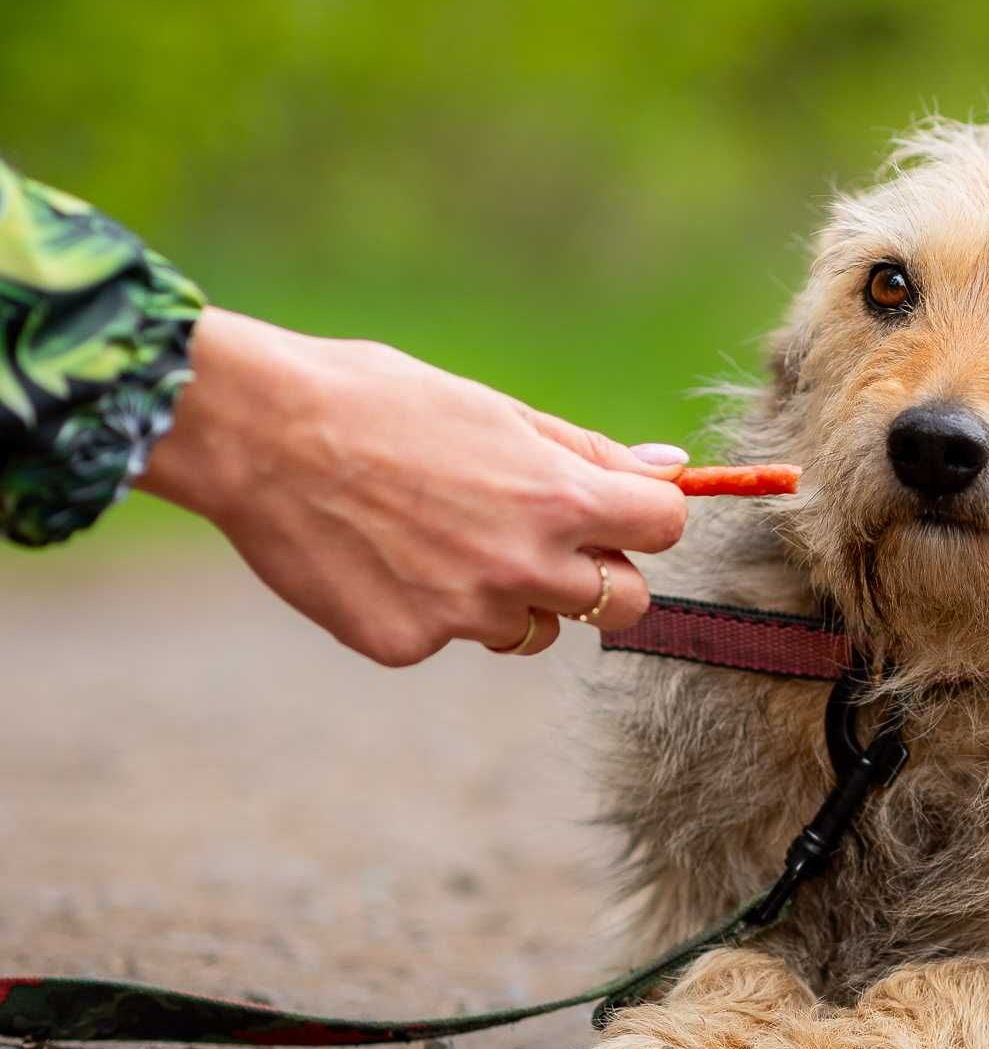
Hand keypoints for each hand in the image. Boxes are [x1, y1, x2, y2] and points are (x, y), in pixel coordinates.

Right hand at [136, 308, 687, 664]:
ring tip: (443, 537)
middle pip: (624, 603)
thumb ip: (588, 454)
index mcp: (560, 499)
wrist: (257, 433)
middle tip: (547, 542)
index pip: (666, 528)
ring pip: (534, 629)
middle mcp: (525, 566)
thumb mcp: (496, 414)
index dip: (648, 517)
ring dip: (512, 596)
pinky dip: (432, 607)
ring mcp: (466, 614)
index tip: (620, 509)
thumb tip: (671, 469)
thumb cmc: (380, 403)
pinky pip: (452, 637)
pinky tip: (384, 558)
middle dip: (602, 576)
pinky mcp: (407, 644)